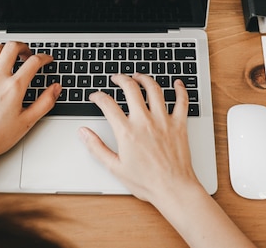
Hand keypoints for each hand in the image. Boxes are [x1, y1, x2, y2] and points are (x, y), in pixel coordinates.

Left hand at [0, 41, 61, 163]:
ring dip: (4, 49)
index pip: (33, 62)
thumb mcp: (28, 122)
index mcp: (14, 88)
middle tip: (27, 54)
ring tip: (9, 57)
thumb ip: (45, 102)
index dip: (44, 57)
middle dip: (24, 46)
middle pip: (12, 47)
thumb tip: (56, 88)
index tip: (46, 60)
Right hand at [78, 73, 199, 203]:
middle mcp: (145, 121)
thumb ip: (96, 147)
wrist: (173, 189)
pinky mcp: (179, 124)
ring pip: (154, 89)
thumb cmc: (146, 182)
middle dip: (121, 78)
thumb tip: (83, 133)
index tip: (96, 96)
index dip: (98, 96)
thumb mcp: (114, 167)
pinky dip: (180, 90)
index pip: (107, 104)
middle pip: (131, 88)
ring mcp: (163, 120)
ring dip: (145, 78)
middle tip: (117, 78)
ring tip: (139, 76)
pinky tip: (177, 84)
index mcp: (126, 131)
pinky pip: (181, 101)